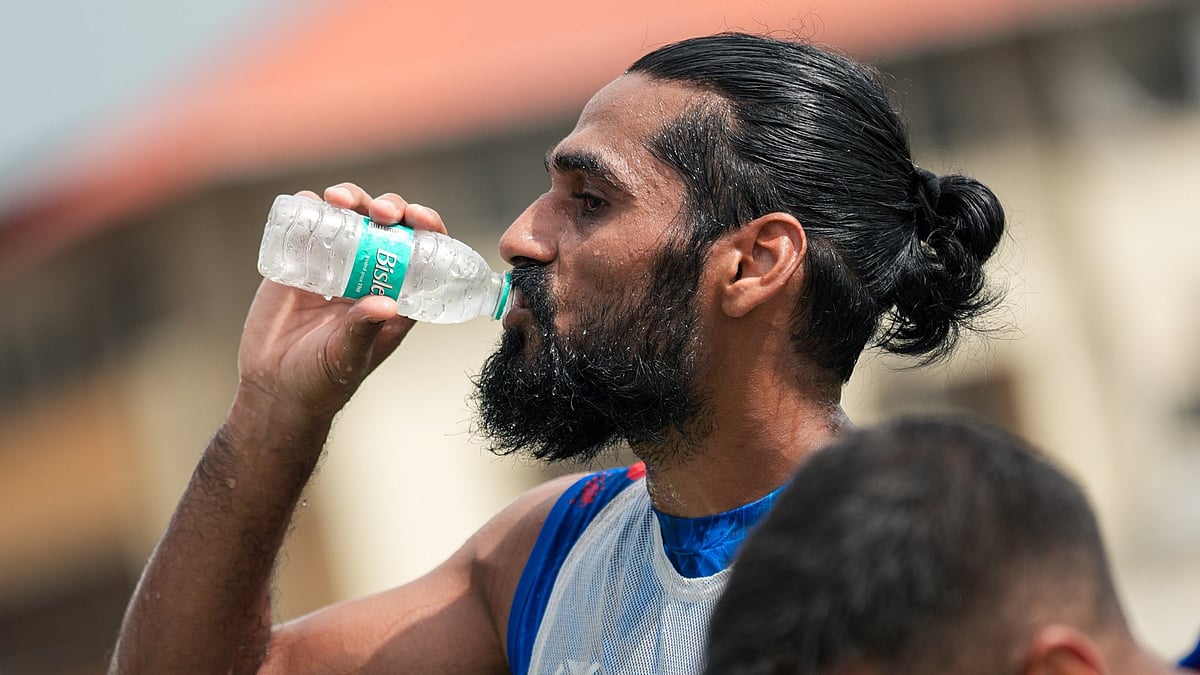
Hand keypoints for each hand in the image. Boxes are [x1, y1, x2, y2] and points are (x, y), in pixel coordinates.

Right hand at [236, 183, 449, 416]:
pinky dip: (310, 206)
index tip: (419, 219)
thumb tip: (385, 304)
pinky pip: (308, 223)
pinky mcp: (300, 260)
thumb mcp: (348, 356)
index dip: (426, 228)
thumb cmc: (322, 379)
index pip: (422, 252)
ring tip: (338, 200)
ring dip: (351, 198)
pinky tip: (310, 203)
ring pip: (351, 216)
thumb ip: (364, 330)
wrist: (273, 386)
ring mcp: (335, 263)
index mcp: (396, 294)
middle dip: (388, 207)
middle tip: (380, 212)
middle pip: (388, 225)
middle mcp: (370, 273)